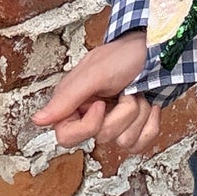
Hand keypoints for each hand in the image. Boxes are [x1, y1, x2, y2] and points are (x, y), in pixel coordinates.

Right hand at [33, 29, 161, 152]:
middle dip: (121, 114)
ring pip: (125, 142)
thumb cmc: (125, 55)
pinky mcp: (134, 128)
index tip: (100, 105)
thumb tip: (38, 120)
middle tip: (124, 92)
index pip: (66, 136)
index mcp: (75, 102)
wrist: (159, 51)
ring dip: (139, 113)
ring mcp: (115, 123)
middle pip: (102, 138)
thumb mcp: (94, 73)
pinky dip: (151, 123)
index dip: (87, 126)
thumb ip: (66, 98)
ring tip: (138, 93)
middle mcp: (92, 115)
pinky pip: (141, 145)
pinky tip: (151, 104)